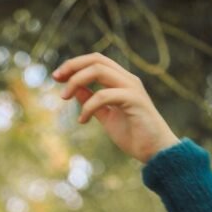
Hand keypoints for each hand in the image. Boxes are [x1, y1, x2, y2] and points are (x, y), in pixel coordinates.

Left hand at [51, 52, 179, 163]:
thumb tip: (75, 90)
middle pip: (96, 60)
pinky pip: (104, 95)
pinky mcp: (134, 100)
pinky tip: (82, 120)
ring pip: (99, 71)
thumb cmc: (134, 135)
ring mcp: (131, 88)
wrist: (156, 151)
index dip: (75, 64)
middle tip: (56, 79)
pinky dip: (88, 106)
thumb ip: (93, 102)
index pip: (97, 61)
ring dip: (77, 81)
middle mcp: (127, 79)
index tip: (57, 77)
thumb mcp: (107, 116)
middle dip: (73, 66)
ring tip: (64, 97)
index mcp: (121, 81)